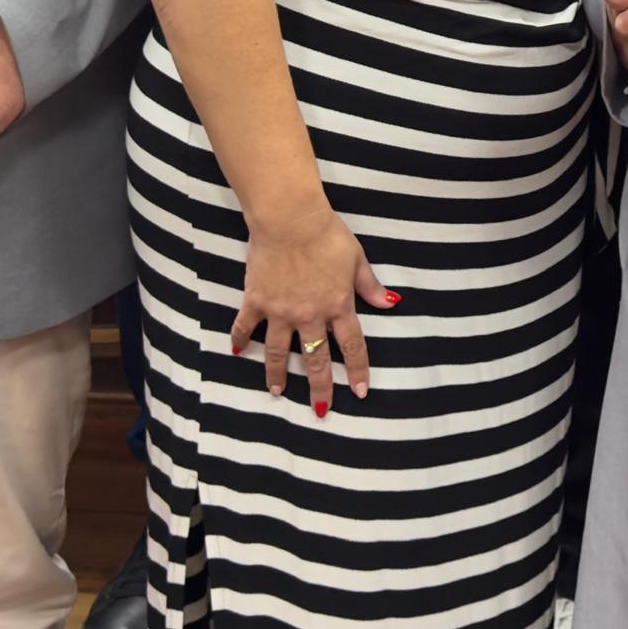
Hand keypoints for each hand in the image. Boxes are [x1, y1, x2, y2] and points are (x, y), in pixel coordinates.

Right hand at [235, 208, 391, 418]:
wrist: (289, 219)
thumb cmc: (327, 234)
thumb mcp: (357, 259)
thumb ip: (371, 286)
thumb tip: (391, 303)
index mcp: (338, 306)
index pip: (352, 347)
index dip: (358, 371)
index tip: (359, 392)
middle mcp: (310, 315)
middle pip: (316, 359)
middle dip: (320, 387)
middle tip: (320, 410)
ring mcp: (280, 311)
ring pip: (277, 352)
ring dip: (277, 374)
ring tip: (277, 392)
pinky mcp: (256, 300)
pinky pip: (245, 324)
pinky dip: (240, 337)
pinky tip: (236, 350)